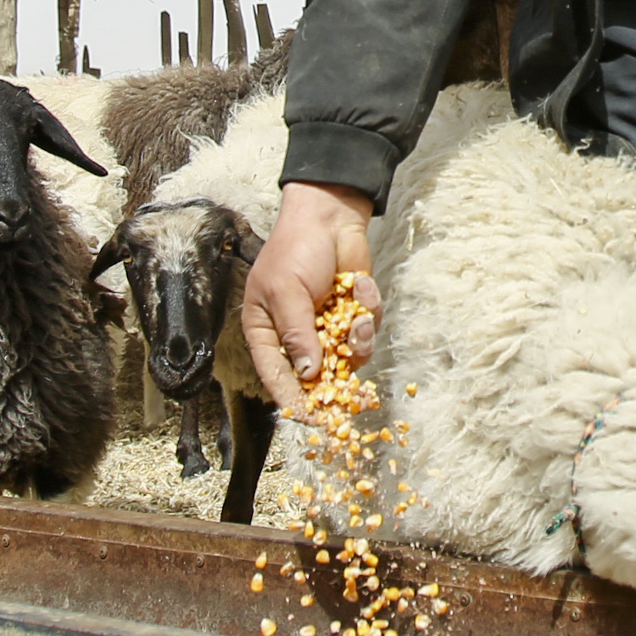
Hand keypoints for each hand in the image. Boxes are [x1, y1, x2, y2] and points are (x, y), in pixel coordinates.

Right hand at [241, 180, 376, 415]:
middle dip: (337, 379)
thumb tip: (307, 374)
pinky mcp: (353, 314)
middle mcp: (297, 334)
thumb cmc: (296, 249)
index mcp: (267, 331)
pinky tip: (360, 283)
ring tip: (357, 313)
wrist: (331, 215)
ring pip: (349, 356)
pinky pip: (367, 329)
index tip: (309, 420)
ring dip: (358, 337)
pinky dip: (368, 308)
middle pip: (316, 375)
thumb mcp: (287, 292)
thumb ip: (298, 334)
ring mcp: (327, 326)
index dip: (292, 399)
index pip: (276, 375)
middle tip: (353, 394)